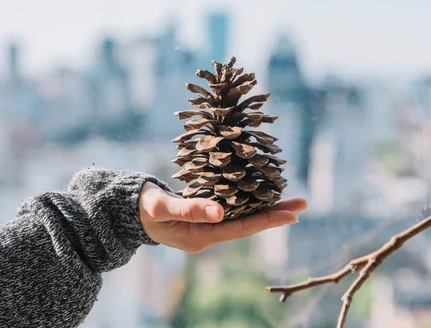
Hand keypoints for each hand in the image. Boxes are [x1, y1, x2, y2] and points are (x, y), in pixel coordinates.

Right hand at [139, 181, 306, 252]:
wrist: (127, 210)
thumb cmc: (142, 209)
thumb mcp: (162, 208)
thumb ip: (189, 209)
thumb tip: (221, 212)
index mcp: (201, 238)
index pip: (241, 229)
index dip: (267, 221)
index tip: (292, 214)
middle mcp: (209, 234)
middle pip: (249, 224)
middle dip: (275, 213)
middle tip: (303, 203)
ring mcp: (208, 226)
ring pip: (244, 216)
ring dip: (266, 206)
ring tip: (292, 198)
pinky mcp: (205, 215)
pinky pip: (234, 208)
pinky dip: (250, 200)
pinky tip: (262, 191)